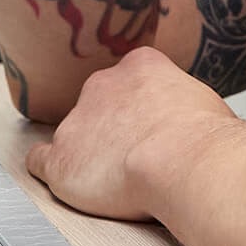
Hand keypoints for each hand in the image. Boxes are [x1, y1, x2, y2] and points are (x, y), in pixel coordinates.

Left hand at [25, 47, 237, 221]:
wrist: (183, 159)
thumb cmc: (204, 136)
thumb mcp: (203, 102)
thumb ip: (182, 103)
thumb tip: (190, 121)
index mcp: (140, 65)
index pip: (130, 81)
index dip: (139, 107)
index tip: (147, 124)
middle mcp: (103, 85)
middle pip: (99, 104)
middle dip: (113, 127)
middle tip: (134, 153)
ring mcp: (77, 121)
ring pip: (73, 135)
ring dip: (88, 153)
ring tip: (112, 178)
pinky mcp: (61, 159)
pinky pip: (41, 162)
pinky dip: (51, 171)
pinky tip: (66, 180)